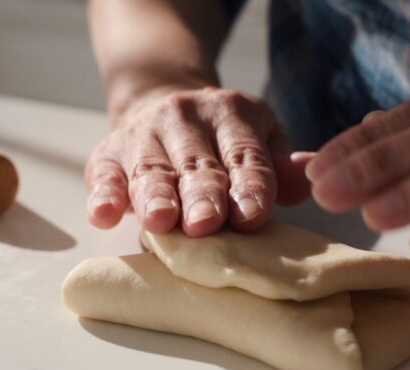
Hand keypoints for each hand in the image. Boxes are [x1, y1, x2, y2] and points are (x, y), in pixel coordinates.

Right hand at [85, 87, 311, 236]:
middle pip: (197, 164)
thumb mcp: (258, 140)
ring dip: (155, 197)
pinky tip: (103, 216)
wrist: (158, 104)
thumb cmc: (220, 143)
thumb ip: (279, 165)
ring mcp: (142, 133)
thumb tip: (307, 178)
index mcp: (231, 113)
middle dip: (202, 195)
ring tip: (160, 222)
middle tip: (205, 224)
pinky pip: (103, 176)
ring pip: (151, 170)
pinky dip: (103, 195)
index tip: (252, 216)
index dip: (249, 187)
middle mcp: (184, 116)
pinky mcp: (107, 154)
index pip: (244, 155)